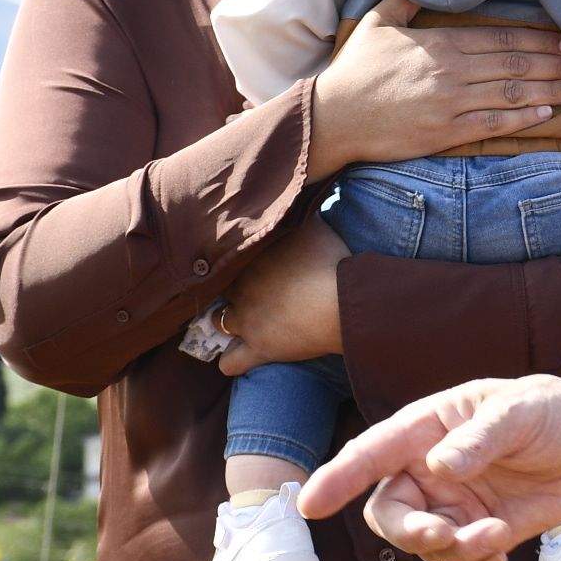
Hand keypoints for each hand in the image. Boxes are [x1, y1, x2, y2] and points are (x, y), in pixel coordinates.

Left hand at [214, 218, 348, 375]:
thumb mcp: (315, 225)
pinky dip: (232, 361)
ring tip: (240, 321)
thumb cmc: (333, 261)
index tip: (250, 261)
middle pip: (220, 287)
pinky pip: (230, 363)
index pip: (227, 256)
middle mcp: (241, 287)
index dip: (237, 260)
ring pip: (218, 321)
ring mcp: (246, 320)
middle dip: (229, 288)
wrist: (343, 301)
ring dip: (225, 321)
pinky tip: (238, 356)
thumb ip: (297, 213)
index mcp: (252, 257)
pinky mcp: (258, 349)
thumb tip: (293, 197)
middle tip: (247, 289)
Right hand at [297, 376, 560, 560]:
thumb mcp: (520, 412)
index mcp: (429, 428)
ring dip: (453, 549)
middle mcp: (432, 469)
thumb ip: (480, 439)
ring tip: (497, 535)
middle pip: (388, 512)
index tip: (309, 504)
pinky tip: (498, 558)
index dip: (338, 477)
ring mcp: (455, 504)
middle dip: (407, 531)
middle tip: (441, 535)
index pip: (372, 454)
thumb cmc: (558, 413)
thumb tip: (440, 468)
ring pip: (424, 543)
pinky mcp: (482, 532)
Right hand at [311, 0, 560, 173]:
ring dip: (549, 89)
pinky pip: (494, 124)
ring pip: (512, 94)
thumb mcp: (379, 23)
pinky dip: (523, 118)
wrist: (333, 117)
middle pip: (515, 65)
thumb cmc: (356, 70)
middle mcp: (452, 72)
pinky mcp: (446, 133)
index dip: (539, 40)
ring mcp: (451, 104)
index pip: (502, 39)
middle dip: (554, 63)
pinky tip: (546, 113)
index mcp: (441, 44)